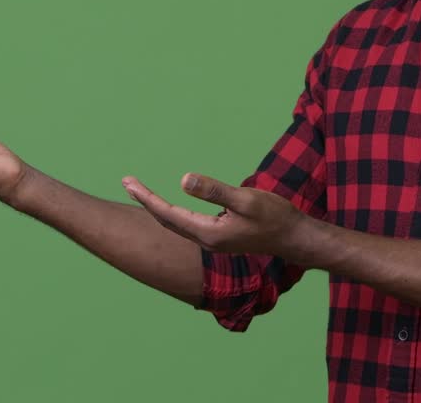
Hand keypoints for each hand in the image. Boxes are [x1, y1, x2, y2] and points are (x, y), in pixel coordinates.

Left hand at [121, 173, 308, 258]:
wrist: (294, 237)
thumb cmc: (274, 216)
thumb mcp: (246, 199)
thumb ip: (214, 191)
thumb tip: (183, 179)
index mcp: (208, 232)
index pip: (168, 213)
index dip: (146, 197)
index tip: (129, 183)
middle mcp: (205, 239)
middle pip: (166, 219)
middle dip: (145, 200)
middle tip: (126, 182)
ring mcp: (212, 240)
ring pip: (176, 223)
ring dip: (157, 206)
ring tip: (141, 191)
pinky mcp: (220, 236)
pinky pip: (187, 224)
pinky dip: (172, 212)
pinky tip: (170, 207)